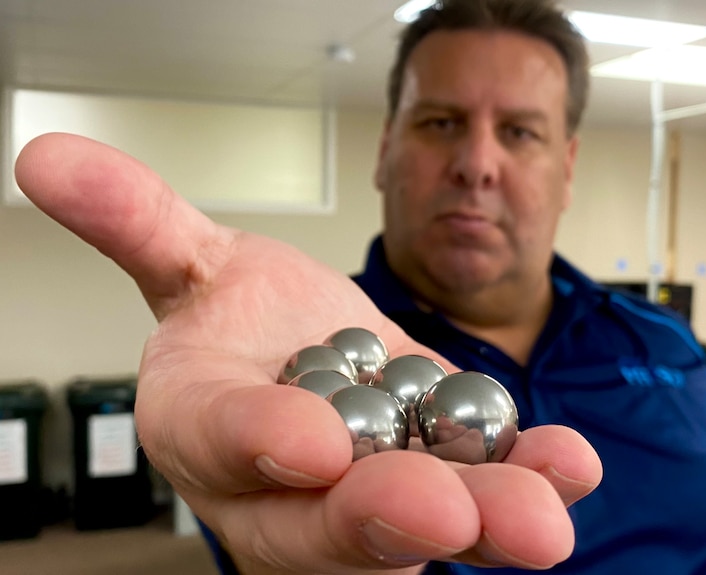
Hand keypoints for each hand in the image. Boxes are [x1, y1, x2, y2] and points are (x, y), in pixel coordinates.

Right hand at [15, 133, 601, 573]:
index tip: (304, 440)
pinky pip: (478, 475)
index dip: (259, 440)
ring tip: (538, 518)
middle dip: (382, 513)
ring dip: (482, 513)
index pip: (222, 442)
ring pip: (419, 509)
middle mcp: (284, 483)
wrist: (302, 346)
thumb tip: (47, 158)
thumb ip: (136, 220)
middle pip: (326, 514)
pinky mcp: (437, 464)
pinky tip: (569, 467)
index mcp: (207, 429)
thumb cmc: (240, 318)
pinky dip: (524, 472)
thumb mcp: (187, 261)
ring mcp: (369, 483)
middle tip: (442, 516)